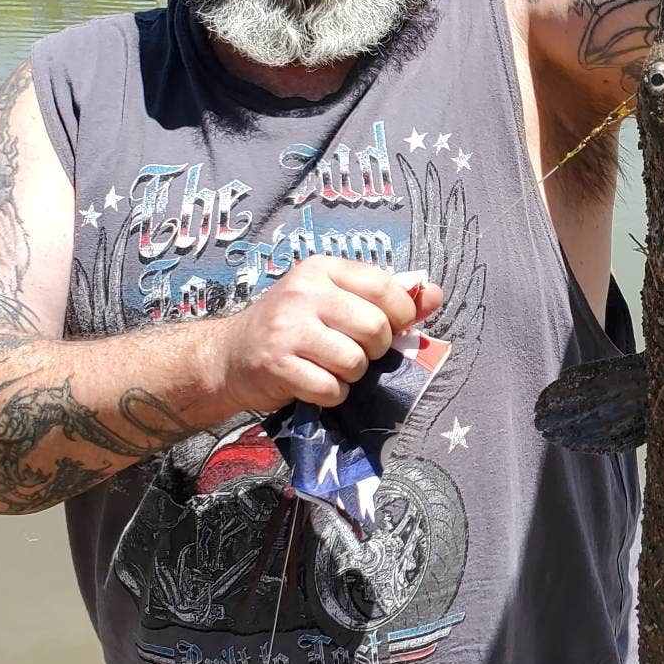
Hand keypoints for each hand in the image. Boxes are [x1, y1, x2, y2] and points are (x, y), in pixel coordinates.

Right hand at [207, 258, 442, 413]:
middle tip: (355, 353)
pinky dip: (332, 395)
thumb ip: (385, 299)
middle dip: (375, 350)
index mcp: (322, 269)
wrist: (229, 356)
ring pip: (355, 361)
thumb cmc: (292, 327)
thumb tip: (434, 295)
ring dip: (351, 375)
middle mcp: (304, 292)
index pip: (384, 287)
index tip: (390, 328)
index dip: (400, 315)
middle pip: (375, 328)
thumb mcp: (334, 301)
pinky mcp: (277, 364)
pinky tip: (314, 384)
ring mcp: (288, 328)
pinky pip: (331, 388)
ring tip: (330, 368)